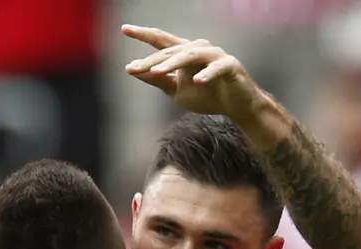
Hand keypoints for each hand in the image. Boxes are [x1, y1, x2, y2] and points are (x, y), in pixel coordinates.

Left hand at [123, 25, 264, 121]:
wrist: (236, 106)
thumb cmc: (206, 95)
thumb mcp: (176, 91)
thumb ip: (158, 80)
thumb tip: (133, 70)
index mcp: (185, 53)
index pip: (161, 41)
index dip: (143, 35)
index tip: (124, 29)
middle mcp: (198, 49)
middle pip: (171, 51)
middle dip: (152, 61)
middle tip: (134, 68)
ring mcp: (215, 56)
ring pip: (190, 56)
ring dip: (173, 64)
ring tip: (157, 73)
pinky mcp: (230, 66)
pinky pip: (216, 69)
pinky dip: (207, 75)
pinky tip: (198, 81)